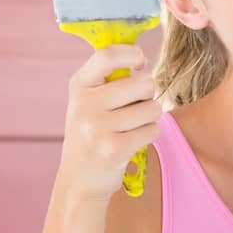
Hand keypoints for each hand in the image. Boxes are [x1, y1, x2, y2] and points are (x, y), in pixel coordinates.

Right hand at [56, 45, 160, 202]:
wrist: (79, 179)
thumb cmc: (93, 131)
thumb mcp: (89, 100)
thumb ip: (109, 76)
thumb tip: (139, 54)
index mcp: (79, 86)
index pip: (107, 55)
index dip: (132, 54)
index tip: (139, 63)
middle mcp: (84, 104)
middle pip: (143, 83)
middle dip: (148, 94)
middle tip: (134, 107)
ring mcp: (97, 128)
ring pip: (152, 108)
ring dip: (149, 118)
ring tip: (131, 126)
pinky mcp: (113, 149)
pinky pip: (152, 130)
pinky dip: (149, 135)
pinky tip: (132, 142)